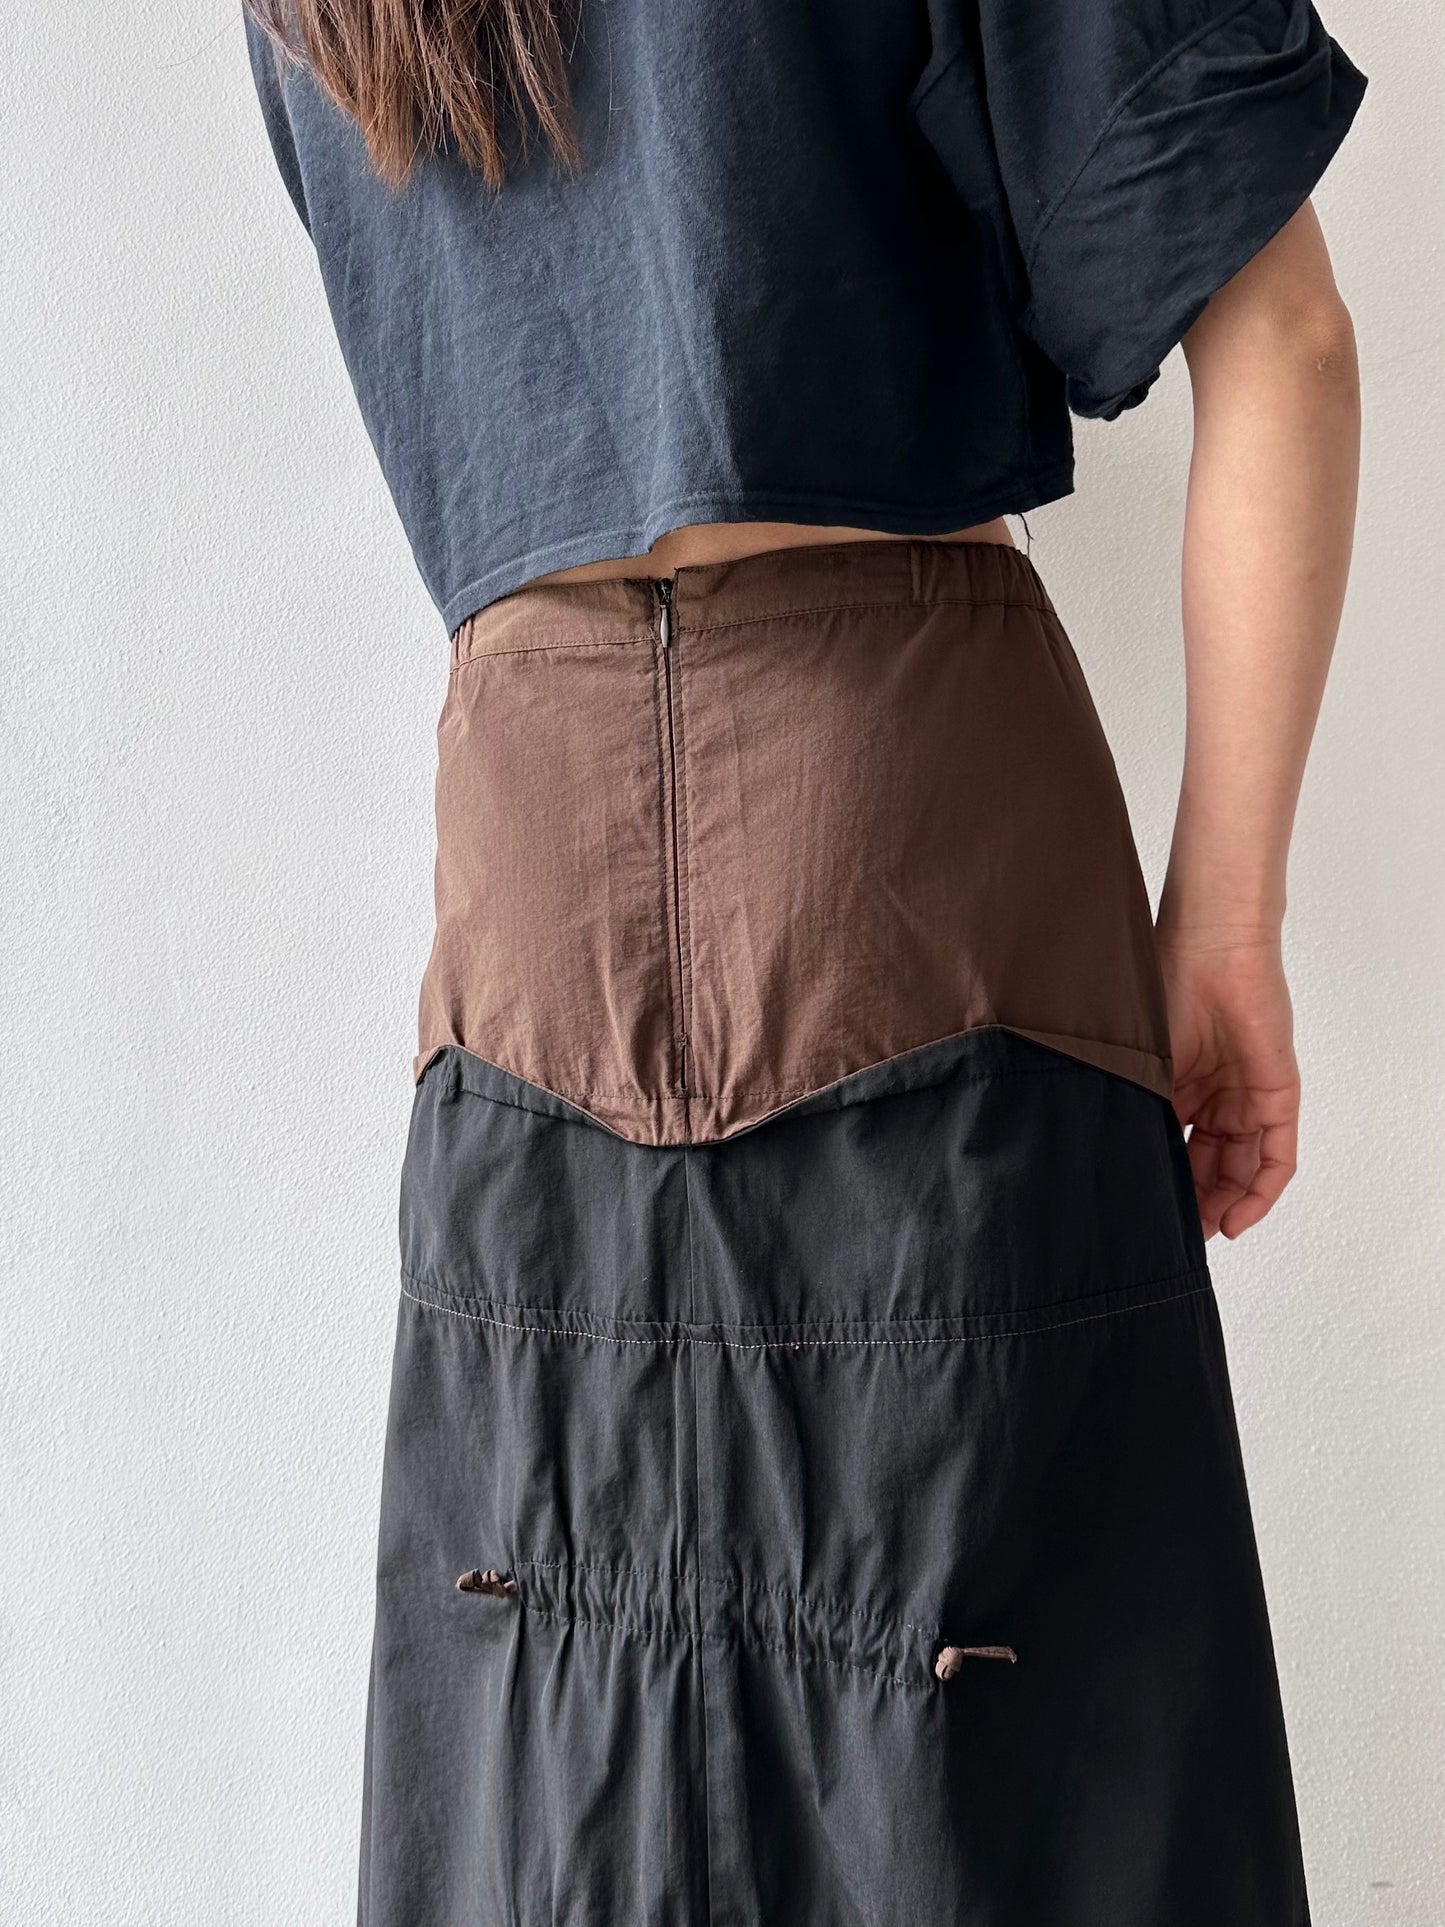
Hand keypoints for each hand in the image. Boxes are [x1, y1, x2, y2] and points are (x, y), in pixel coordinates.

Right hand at [1156, 927, 1300, 1240]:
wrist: (1208, 947)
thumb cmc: (1164, 987)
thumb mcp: (1139, 1065)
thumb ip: (1134, 1112)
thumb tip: (1111, 1166)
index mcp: (1179, 1088)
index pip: (1176, 1152)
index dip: (1167, 1188)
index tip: (1148, 1218)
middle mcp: (1216, 1098)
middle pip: (1211, 1168)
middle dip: (1198, 1206)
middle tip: (1178, 1236)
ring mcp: (1248, 1097)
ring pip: (1243, 1169)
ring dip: (1228, 1205)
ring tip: (1206, 1233)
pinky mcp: (1278, 1094)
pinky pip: (1277, 1157)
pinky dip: (1261, 1191)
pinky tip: (1240, 1217)